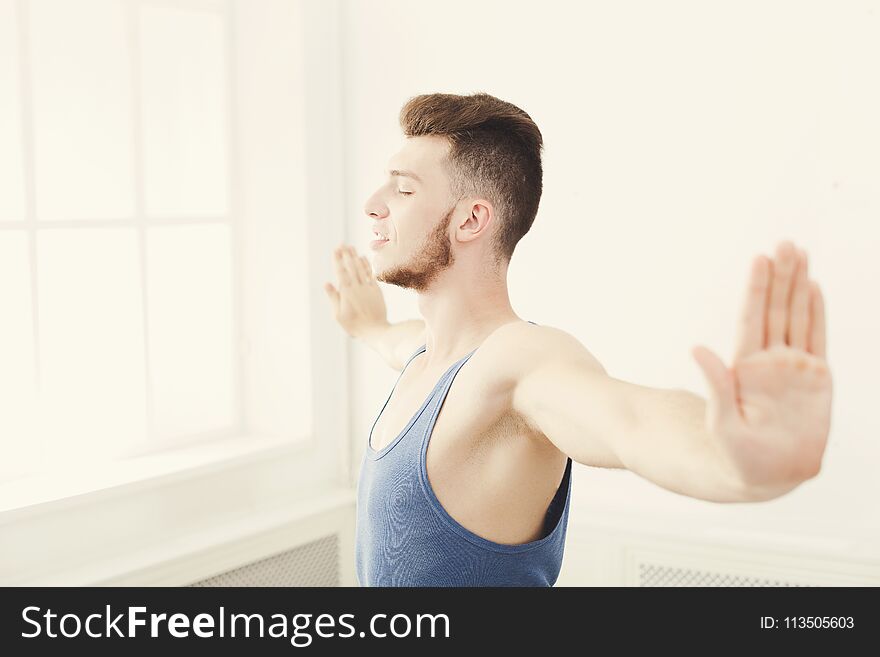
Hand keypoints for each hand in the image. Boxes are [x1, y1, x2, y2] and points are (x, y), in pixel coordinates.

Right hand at [324, 244, 388, 338]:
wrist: (376, 331)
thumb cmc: (354, 326)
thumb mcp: (338, 315)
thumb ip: (334, 297)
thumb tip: (326, 283)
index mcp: (346, 293)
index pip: (341, 272)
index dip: (338, 260)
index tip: (335, 250)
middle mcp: (357, 287)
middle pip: (350, 267)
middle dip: (346, 254)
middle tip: (342, 243)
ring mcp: (368, 288)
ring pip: (360, 269)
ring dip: (355, 257)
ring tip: (351, 247)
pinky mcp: (376, 291)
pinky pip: (370, 275)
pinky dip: (366, 265)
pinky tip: (363, 258)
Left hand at [692, 240, 831, 488]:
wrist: (768, 476)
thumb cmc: (738, 456)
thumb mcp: (723, 424)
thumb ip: (716, 386)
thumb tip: (696, 349)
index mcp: (746, 368)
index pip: (753, 318)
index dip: (757, 288)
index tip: (760, 258)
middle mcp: (769, 361)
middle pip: (775, 309)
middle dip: (781, 276)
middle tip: (786, 243)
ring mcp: (792, 367)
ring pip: (797, 316)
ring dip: (799, 285)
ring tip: (799, 253)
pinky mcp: (815, 378)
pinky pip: (817, 338)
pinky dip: (817, 312)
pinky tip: (814, 287)